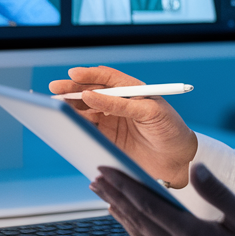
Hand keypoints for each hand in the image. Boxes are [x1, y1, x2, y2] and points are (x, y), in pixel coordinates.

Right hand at [49, 66, 197, 187]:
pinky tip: (66, 122)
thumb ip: (120, 104)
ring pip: (86, 110)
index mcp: (133, 91)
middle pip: (91, 92)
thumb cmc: (171, 130)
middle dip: (72, 89)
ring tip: (57, 105)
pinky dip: (76, 125)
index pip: (108, 78)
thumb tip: (89, 95)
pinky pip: (88, 129)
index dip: (90, 75)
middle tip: (55, 89)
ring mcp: (112, 121)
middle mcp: (120, 104)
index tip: (73, 74)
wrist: (179, 161)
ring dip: (70, 107)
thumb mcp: (149, 112)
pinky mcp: (108, 139)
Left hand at [92, 163, 234, 235]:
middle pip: (139, 220)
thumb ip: (217, 192)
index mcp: (194, 235)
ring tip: (105, 197)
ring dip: (121, 215)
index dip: (125, 187)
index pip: (149, 206)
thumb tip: (195, 168)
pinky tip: (131, 223)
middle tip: (96, 179)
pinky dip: (137, 232)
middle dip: (115, 197)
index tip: (108, 171)